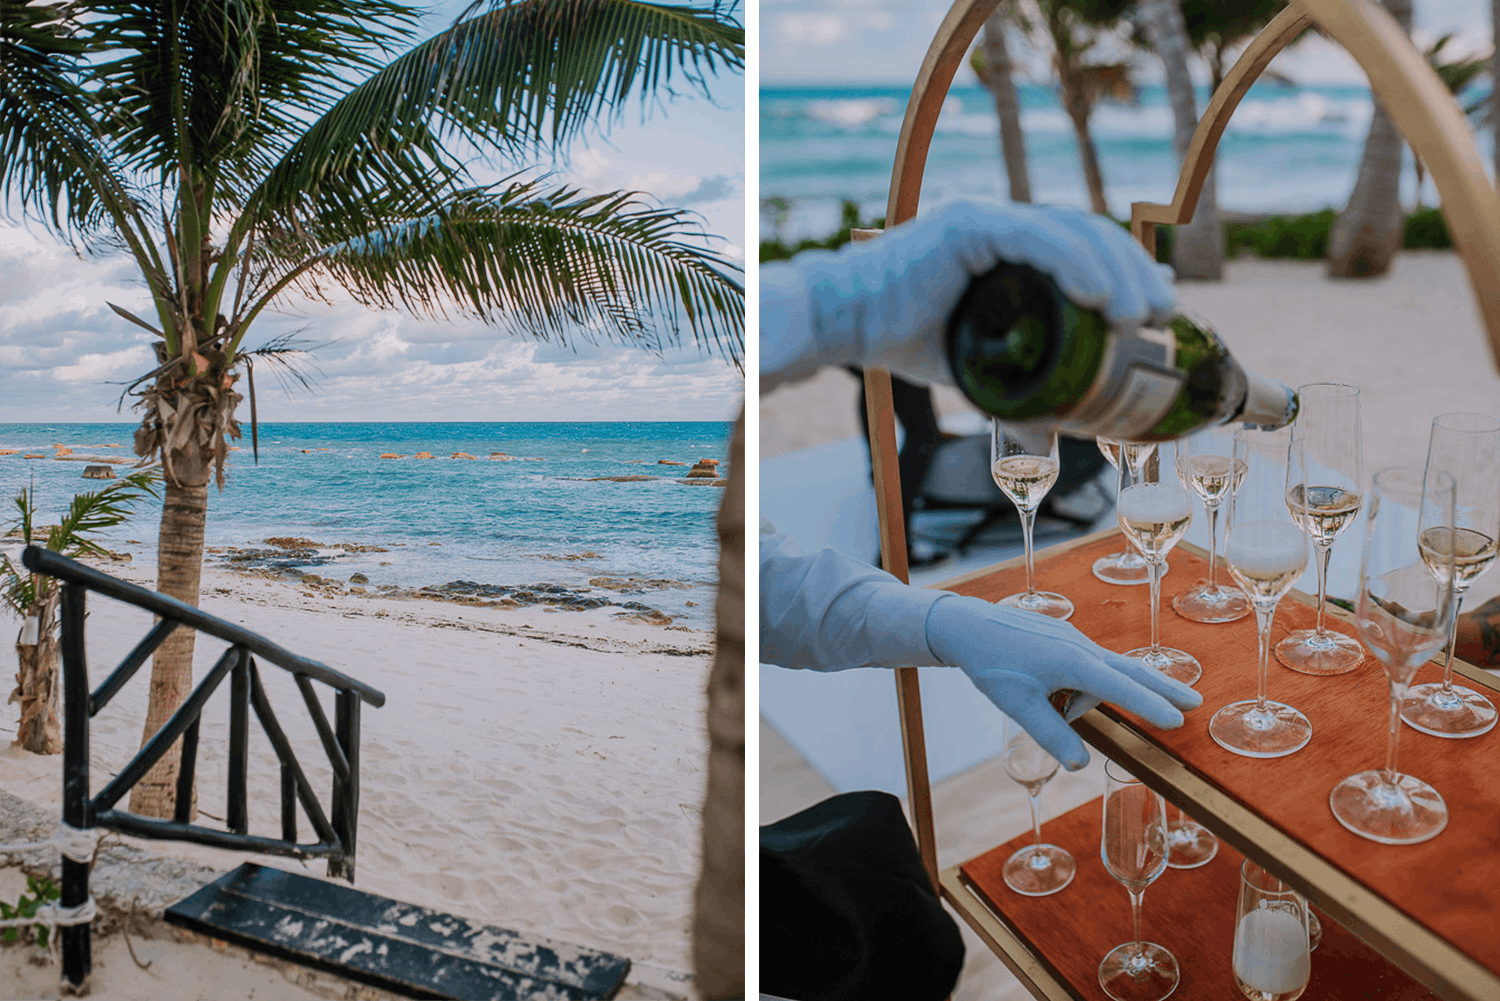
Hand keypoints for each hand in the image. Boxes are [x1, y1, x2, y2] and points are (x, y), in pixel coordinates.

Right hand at [760, 200, 1176, 387]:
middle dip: (1134, 272)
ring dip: (1115, 271)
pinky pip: (1036, 239)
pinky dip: (1074, 263)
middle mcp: (1005, 226)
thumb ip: (1013, 400)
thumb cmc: (901, 339)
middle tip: (1162, 315)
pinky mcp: (971, 225)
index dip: (1127, 272)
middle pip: (1090, 237)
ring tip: (1139, 312)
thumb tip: (1044, 445)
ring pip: (1073, 234)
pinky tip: (1097, 295)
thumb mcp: (975, 373)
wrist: (845, 324)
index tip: (1158, 307)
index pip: (1085, 250)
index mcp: (1011, 250)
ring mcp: (990, 220)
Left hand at [926, 593, 1200, 770]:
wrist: (966, 625)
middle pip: (1131, 671)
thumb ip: (1051, 735)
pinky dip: (1086, 683)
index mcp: (1074, 662)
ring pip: (1100, 673)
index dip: (1151, 706)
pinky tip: (1053, 691)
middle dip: (1162, 688)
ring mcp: (1074, 641)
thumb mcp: (1019, 705)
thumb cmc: (993, 663)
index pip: (1122, 688)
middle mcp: (1081, 647)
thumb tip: (1079, 765)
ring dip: (1096, 695)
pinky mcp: (1063, 640)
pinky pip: (1084, 666)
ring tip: (1041, 700)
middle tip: (1195, 702)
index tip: (1179, 721)